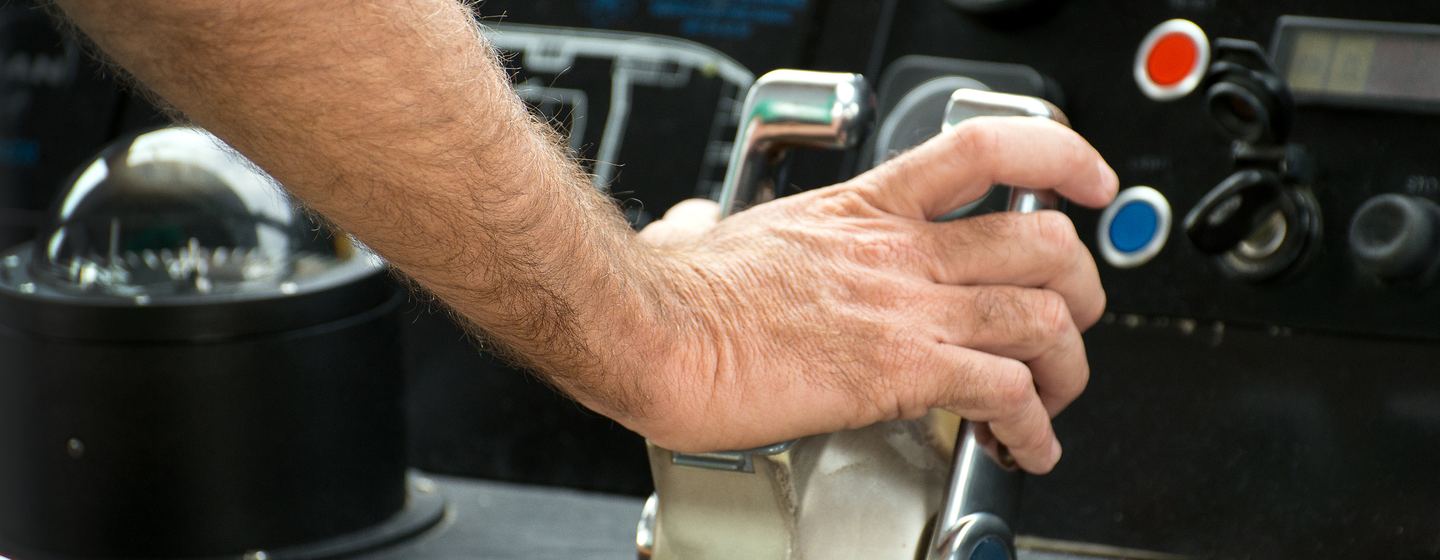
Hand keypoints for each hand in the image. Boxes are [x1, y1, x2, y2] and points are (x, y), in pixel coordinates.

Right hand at [634, 116, 1117, 473]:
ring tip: (1054, 397)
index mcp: (866, 207)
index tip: (1086, 181)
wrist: (656, 331)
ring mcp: (908, 308)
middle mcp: (901, 251)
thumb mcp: (723, 232)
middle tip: (1071, 315)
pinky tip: (1025, 446)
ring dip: (1068, 366)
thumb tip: (696, 229)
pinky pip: (1006, 394)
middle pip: (1042, 242)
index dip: (1059, 156)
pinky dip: (1034, 427)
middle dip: (1079, 285)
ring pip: (1043, 319)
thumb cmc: (682, 292)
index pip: (987, 149)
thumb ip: (730, 227)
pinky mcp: (903, 371)